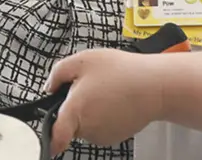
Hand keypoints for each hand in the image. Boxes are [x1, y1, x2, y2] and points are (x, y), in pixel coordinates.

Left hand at [43, 49, 165, 154]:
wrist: (155, 86)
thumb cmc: (122, 72)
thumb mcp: (83, 61)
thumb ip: (58, 73)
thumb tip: (49, 87)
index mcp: (76, 111)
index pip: (56, 136)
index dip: (50, 138)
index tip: (46, 141)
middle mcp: (89, 128)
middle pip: (71, 122)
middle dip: (75, 106)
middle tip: (90, 87)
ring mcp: (103, 135)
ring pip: (86, 124)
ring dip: (91, 110)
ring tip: (106, 91)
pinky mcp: (116, 136)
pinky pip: (101, 127)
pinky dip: (105, 116)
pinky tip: (115, 100)